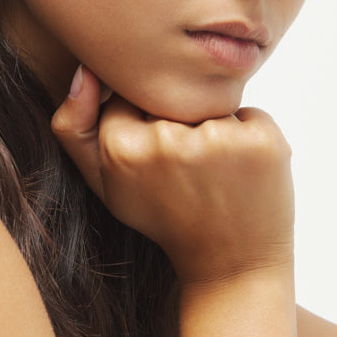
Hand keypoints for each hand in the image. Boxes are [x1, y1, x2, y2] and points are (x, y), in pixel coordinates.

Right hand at [51, 66, 294, 286]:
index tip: (158, 164)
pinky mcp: (262, 141)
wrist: (231, 266)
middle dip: (181, 125)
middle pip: (170, 97)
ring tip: (217, 176)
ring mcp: (219, 140)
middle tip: (190, 174)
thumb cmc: (166, 219)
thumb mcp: (105, 184)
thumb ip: (75, 128)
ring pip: (210, 104)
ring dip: (216, 131)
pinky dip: (249, 139)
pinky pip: (250, 115)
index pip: (129, 97)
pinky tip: (244, 174)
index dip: (145, 125)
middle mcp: (168, 142)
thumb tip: (84, 71)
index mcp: (122, 150)